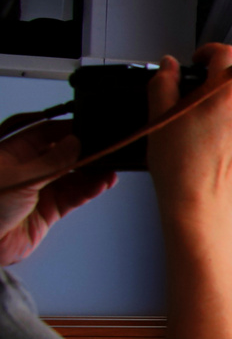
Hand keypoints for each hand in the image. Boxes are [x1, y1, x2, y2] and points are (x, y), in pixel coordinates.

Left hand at [0, 119, 116, 265]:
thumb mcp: (20, 178)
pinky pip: (74, 196)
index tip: (90, 128)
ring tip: (111, 168)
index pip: (46, 133)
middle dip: (85, 152)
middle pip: (63, 154)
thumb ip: (52, 162)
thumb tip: (75, 143)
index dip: (68, 130)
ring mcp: (40, 190)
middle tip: (107, 149)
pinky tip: (102, 183)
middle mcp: (28, 169)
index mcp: (13, 153)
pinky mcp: (49, 211)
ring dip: (93, 173)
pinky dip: (90, 190)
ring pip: (73, 176)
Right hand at [148, 44, 231, 227]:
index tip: (197, 60)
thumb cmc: (179, 166)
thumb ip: (163, 83)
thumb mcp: (159, 117)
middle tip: (201, 85)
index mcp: (223, 95)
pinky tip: (214, 134)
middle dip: (224, 74)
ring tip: (205, 111)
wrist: (198, 203)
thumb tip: (168, 65)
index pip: (226, 54)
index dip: (209, 50)